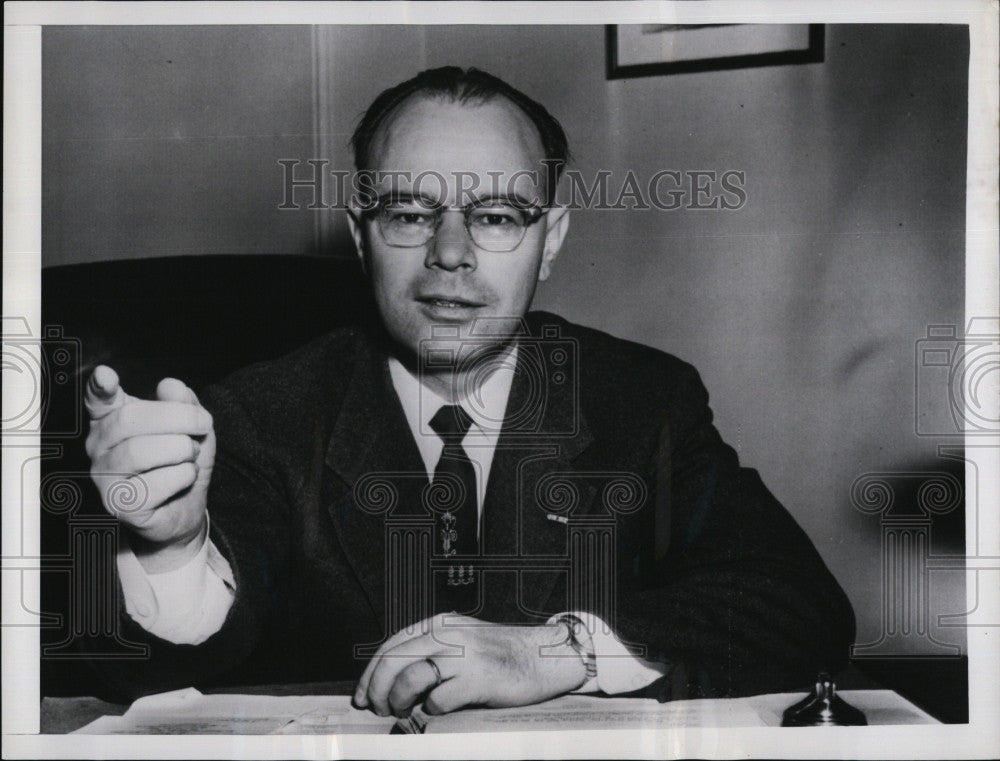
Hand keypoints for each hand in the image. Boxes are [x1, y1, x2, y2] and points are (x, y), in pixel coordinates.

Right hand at [84, 365, 215, 572]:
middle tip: (204, 423)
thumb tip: (170, 385)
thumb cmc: (181, 462)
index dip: (100, 388)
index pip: (98, 400)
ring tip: (190, 455)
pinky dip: (183, 476)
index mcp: (112, 420)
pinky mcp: (120, 505)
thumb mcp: (191, 428)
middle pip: (129, 420)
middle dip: (177, 417)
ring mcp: (105, 477)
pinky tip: (185, 477)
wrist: (183, 510)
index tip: (106, 375)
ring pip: (140, 452)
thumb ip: (183, 403)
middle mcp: (100, 446)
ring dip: (181, 450)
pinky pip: (155, 483)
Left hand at [353, 613, 588, 716]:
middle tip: (378, 709)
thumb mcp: (461, 640)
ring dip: (399, 701)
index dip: (370, 673)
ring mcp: (464, 655)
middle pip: (395, 661)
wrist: (543, 657)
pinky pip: (440, 699)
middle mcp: (449, 635)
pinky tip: (438, 709)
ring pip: (411, 678)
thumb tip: (388, 680)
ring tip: (403, 711)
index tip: (362, 696)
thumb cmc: (499, 655)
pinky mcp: (479, 678)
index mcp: (441, 624)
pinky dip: (432, 709)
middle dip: (377, 690)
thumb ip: (431, 651)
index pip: (391, 645)